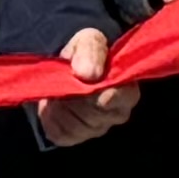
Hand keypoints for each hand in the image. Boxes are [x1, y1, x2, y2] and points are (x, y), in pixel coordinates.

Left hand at [33, 18, 142, 148]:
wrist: (68, 67)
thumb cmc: (85, 53)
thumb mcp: (89, 41)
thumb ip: (91, 51)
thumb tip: (87, 74)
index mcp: (127, 90)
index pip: (122, 98)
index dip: (104, 93)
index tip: (87, 80)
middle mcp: (117, 114)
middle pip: (93, 115)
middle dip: (75, 96)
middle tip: (67, 80)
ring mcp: (97, 129)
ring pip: (75, 126)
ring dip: (61, 106)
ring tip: (61, 90)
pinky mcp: (75, 137)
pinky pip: (60, 134)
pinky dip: (51, 118)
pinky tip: (54, 104)